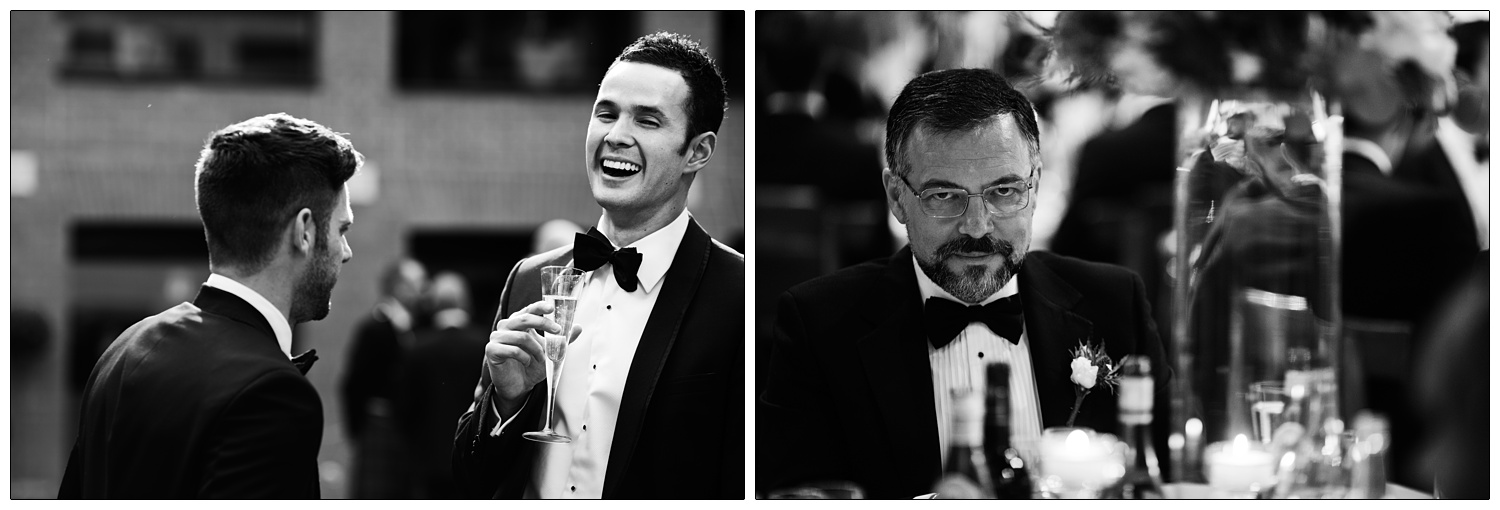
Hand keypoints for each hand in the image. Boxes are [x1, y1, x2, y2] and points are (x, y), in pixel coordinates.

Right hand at [480, 300, 582, 417]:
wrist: (519, 387)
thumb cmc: (532, 366)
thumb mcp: (550, 352)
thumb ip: (562, 340)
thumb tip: (578, 327)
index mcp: (518, 323)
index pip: (528, 309)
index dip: (539, 307)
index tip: (551, 308)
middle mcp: (506, 327)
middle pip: (524, 318)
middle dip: (544, 324)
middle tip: (558, 332)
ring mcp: (497, 337)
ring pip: (521, 336)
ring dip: (536, 349)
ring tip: (541, 358)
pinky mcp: (492, 350)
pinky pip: (513, 350)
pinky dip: (524, 357)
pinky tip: (527, 362)